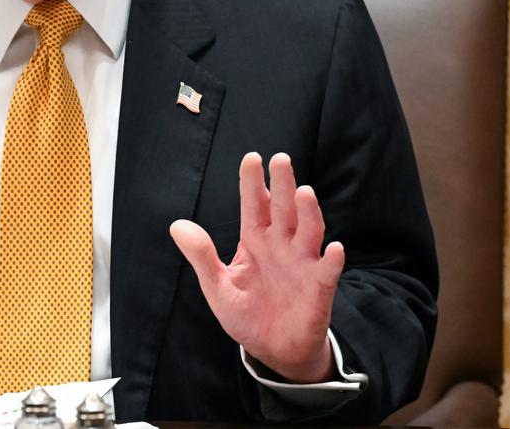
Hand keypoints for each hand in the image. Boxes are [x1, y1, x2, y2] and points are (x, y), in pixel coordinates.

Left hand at [169, 152, 343, 382]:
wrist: (273, 350)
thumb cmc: (247, 314)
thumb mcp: (218, 286)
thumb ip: (201, 256)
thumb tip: (176, 225)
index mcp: (255, 240)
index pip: (255, 205)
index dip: (253, 183)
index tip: (252, 158)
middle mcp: (282, 245)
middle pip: (283, 209)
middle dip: (282, 185)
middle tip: (280, 160)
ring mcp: (303, 264)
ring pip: (308, 231)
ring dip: (308, 212)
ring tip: (304, 192)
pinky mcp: (319, 288)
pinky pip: (327, 271)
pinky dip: (332, 260)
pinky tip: (333, 248)